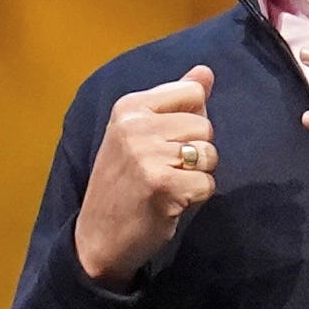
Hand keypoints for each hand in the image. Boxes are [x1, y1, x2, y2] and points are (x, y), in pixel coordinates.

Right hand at [74, 69, 222, 283]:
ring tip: (168, 185)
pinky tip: (170, 202)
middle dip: (196, 152)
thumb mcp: (139, 133)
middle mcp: (135, 125)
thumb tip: (206, 72)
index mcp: (129, 106)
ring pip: (209, 154)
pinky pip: (207, 183)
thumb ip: (174, 100)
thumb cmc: (124, 183)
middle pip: (205, 126)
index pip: (192, 92)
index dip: (191, 122)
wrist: (98, 236)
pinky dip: (195, 197)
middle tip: (166, 170)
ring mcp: (147, 155)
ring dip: (197, 175)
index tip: (165, 143)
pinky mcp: (163, 185)